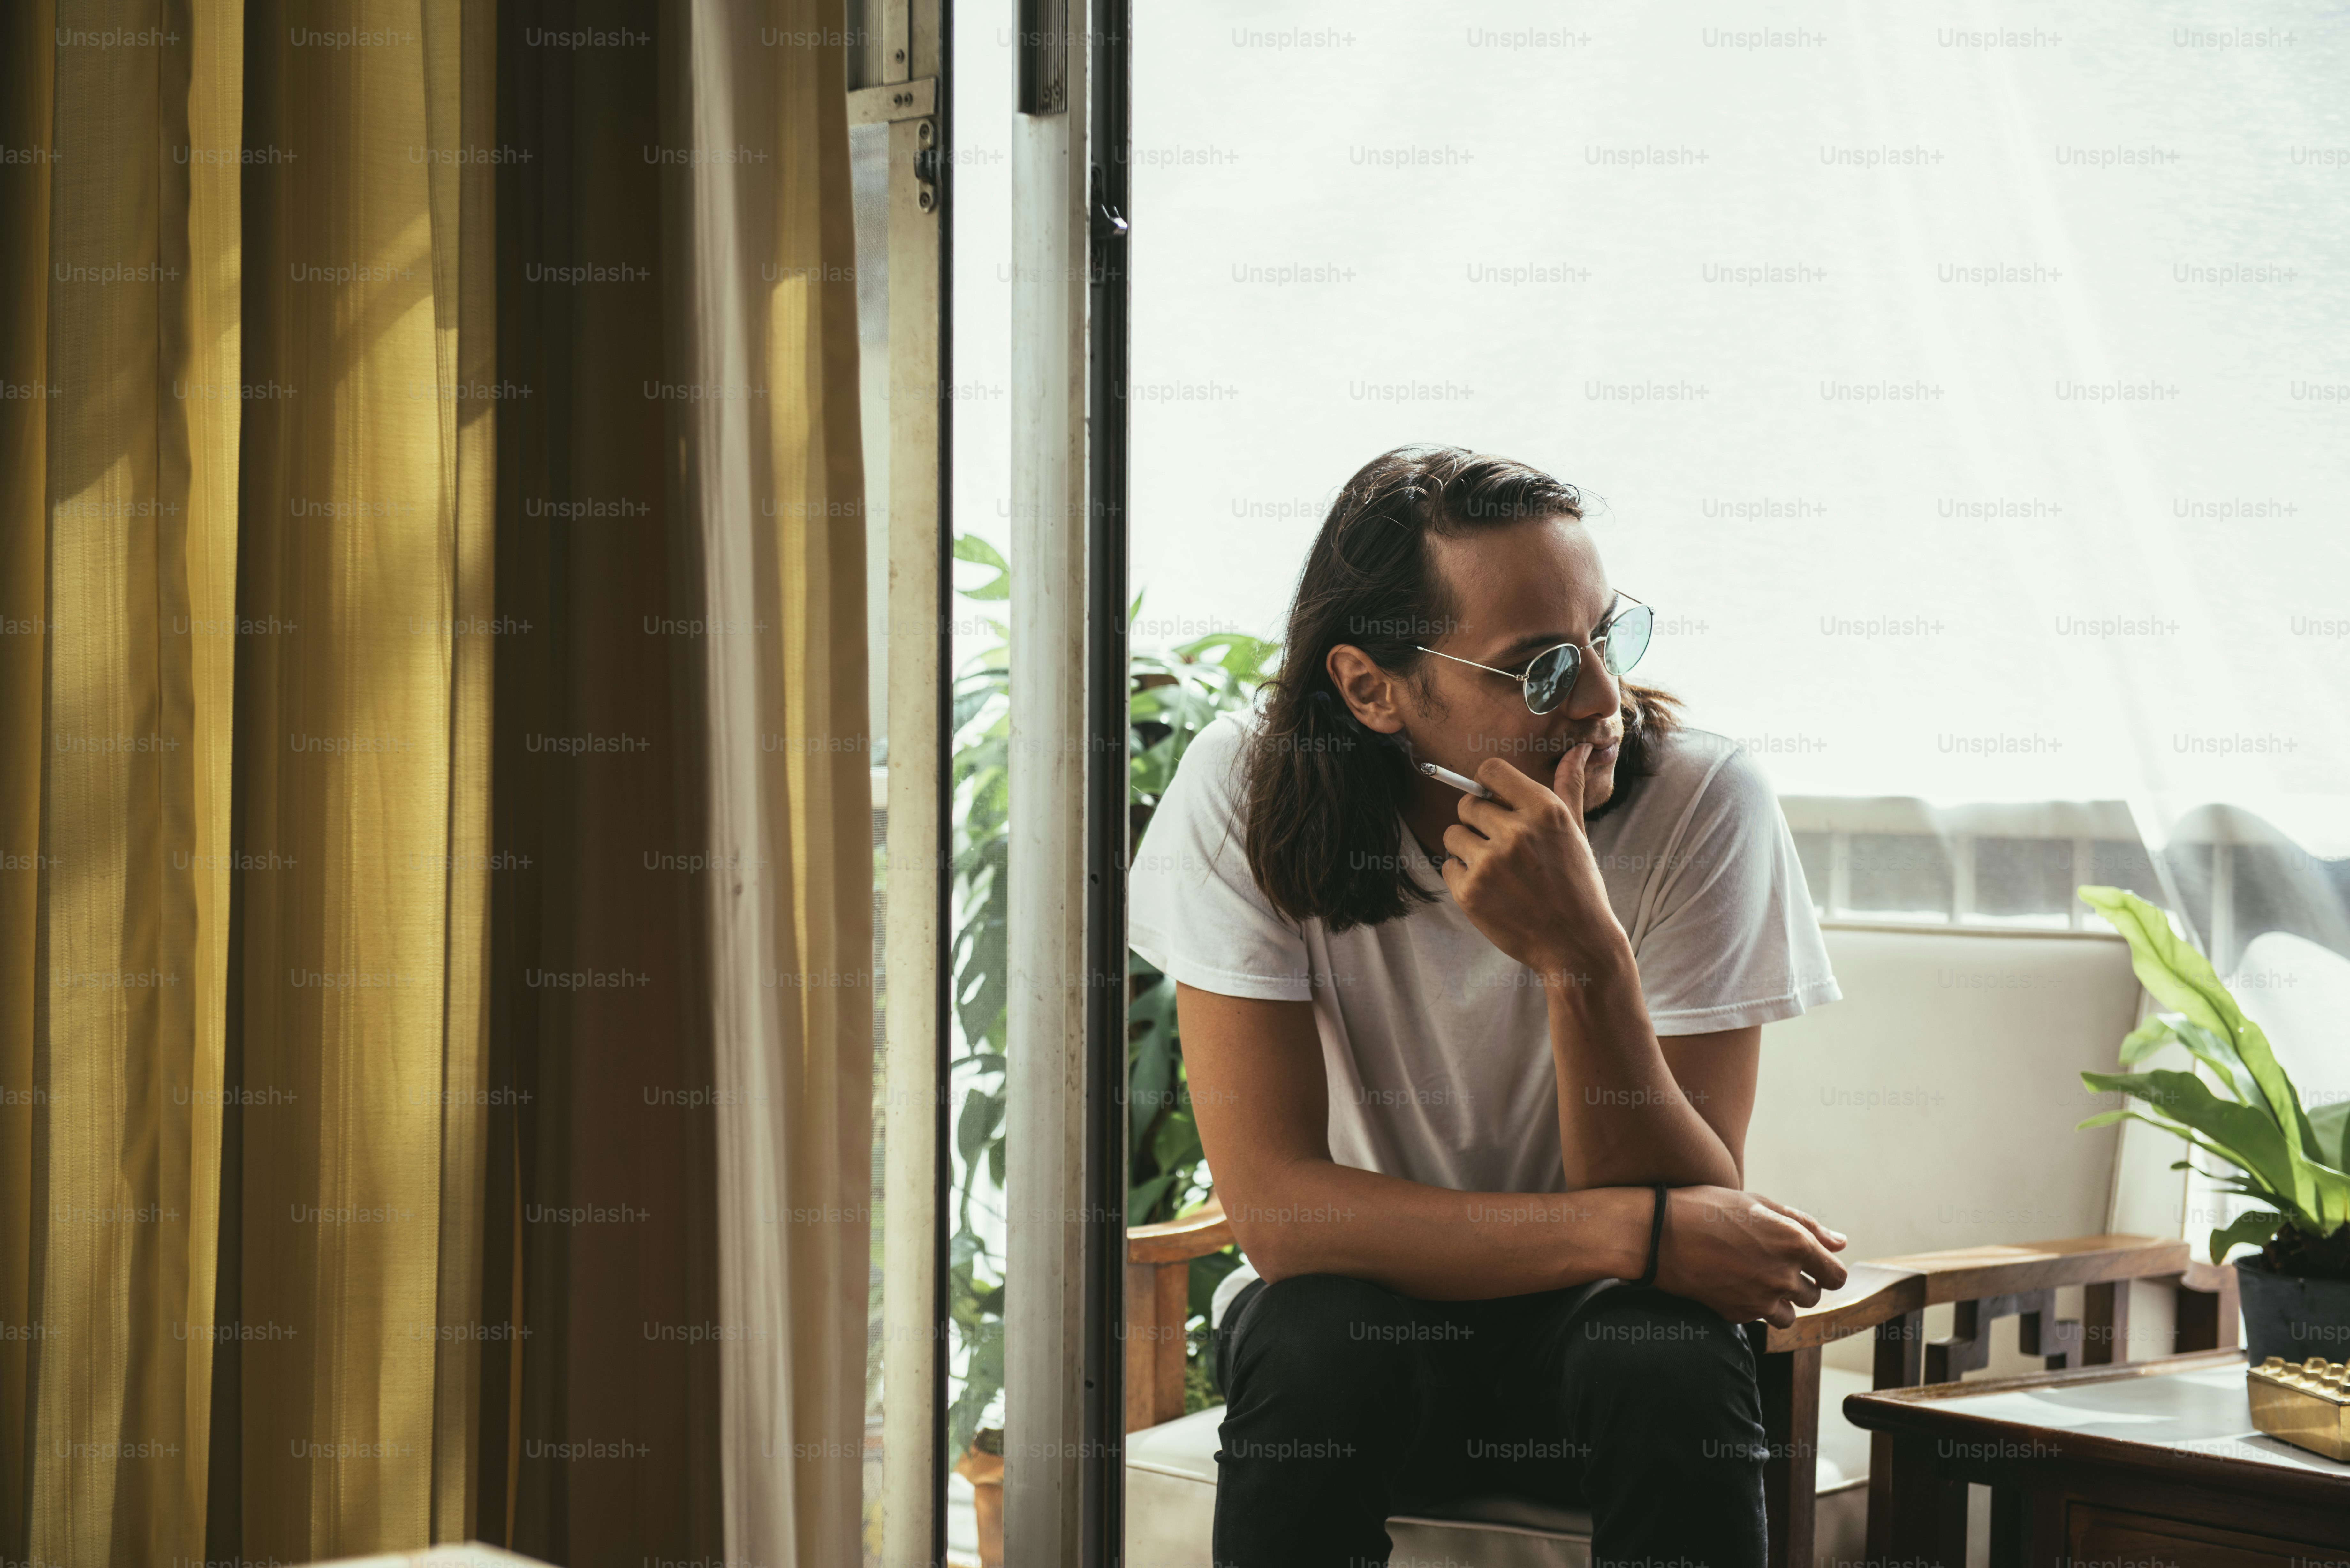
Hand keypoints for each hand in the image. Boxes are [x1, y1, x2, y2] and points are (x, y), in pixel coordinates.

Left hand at [1438, 744, 1621, 977]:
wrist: (1577, 944)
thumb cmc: (1578, 885)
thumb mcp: (1577, 832)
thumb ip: (1568, 786)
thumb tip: (1577, 749)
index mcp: (1544, 810)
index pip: (1490, 770)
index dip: (1487, 785)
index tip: (1495, 802)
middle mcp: (1516, 832)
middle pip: (1468, 803)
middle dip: (1479, 822)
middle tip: (1502, 847)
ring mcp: (1490, 863)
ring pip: (1452, 834)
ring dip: (1467, 848)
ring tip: (1497, 870)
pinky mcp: (1470, 892)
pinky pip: (1447, 866)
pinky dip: (1462, 877)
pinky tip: (1491, 891)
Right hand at [1652, 1186, 1850, 1328]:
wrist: (1658, 1234)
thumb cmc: (1708, 1209)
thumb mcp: (1758, 1204)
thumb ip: (1805, 1225)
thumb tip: (1840, 1243)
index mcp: (1794, 1242)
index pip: (1836, 1274)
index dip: (1827, 1270)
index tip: (1812, 1264)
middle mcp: (1783, 1274)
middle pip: (1814, 1295)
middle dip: (1801, 1282)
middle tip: (1772, 1263)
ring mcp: (1761, 1298)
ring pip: (1790, 1314)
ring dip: (1781, 1300)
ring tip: (1754, 1277)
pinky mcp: (1739, 1314)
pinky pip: (1761, 1319)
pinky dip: (1754, 1306)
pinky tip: (1733, 1284)